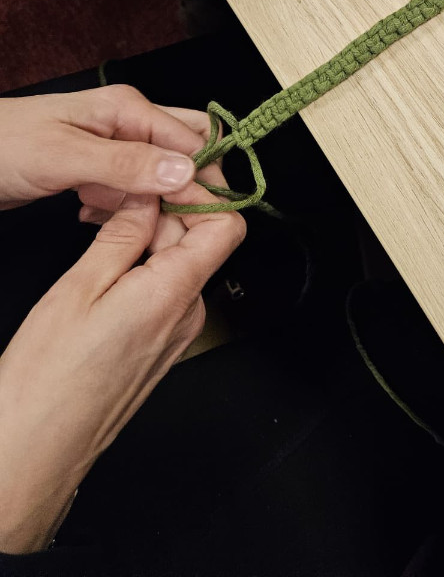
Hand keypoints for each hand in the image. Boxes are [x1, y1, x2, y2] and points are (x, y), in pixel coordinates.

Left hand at [0, 86, 210, 210]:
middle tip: (175, 222)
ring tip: (128, 223)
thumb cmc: (3, 146)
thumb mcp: (65, 156)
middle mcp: (128, 123)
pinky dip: (123, 206)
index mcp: (129, 109)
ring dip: (151, 202)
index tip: (201, 216)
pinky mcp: (97, 167)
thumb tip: (185, 173)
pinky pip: (130, 188)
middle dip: (187, 188)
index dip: (202, 178)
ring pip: (159, 174)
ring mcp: (113, 145)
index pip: (193, 140)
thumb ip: (126, 164)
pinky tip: (96, 217)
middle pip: (185, 150)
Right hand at [0, 178, 244, 553]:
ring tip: (109, 217)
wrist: (34, 453)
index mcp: (173, 293)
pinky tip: (111, 254)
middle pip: (202, 239)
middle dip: (170, 206)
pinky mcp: (159, 346)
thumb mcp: (78, 289)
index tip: (174, 171)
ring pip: (182, 262)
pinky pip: (167, 288)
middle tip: (126, 187)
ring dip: (154, 233)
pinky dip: (146, 263)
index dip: (206, 191)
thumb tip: (148, 196)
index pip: (226, 225)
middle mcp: (187, 314)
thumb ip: (121, 236)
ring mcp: (176, 333)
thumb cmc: (46, 384)